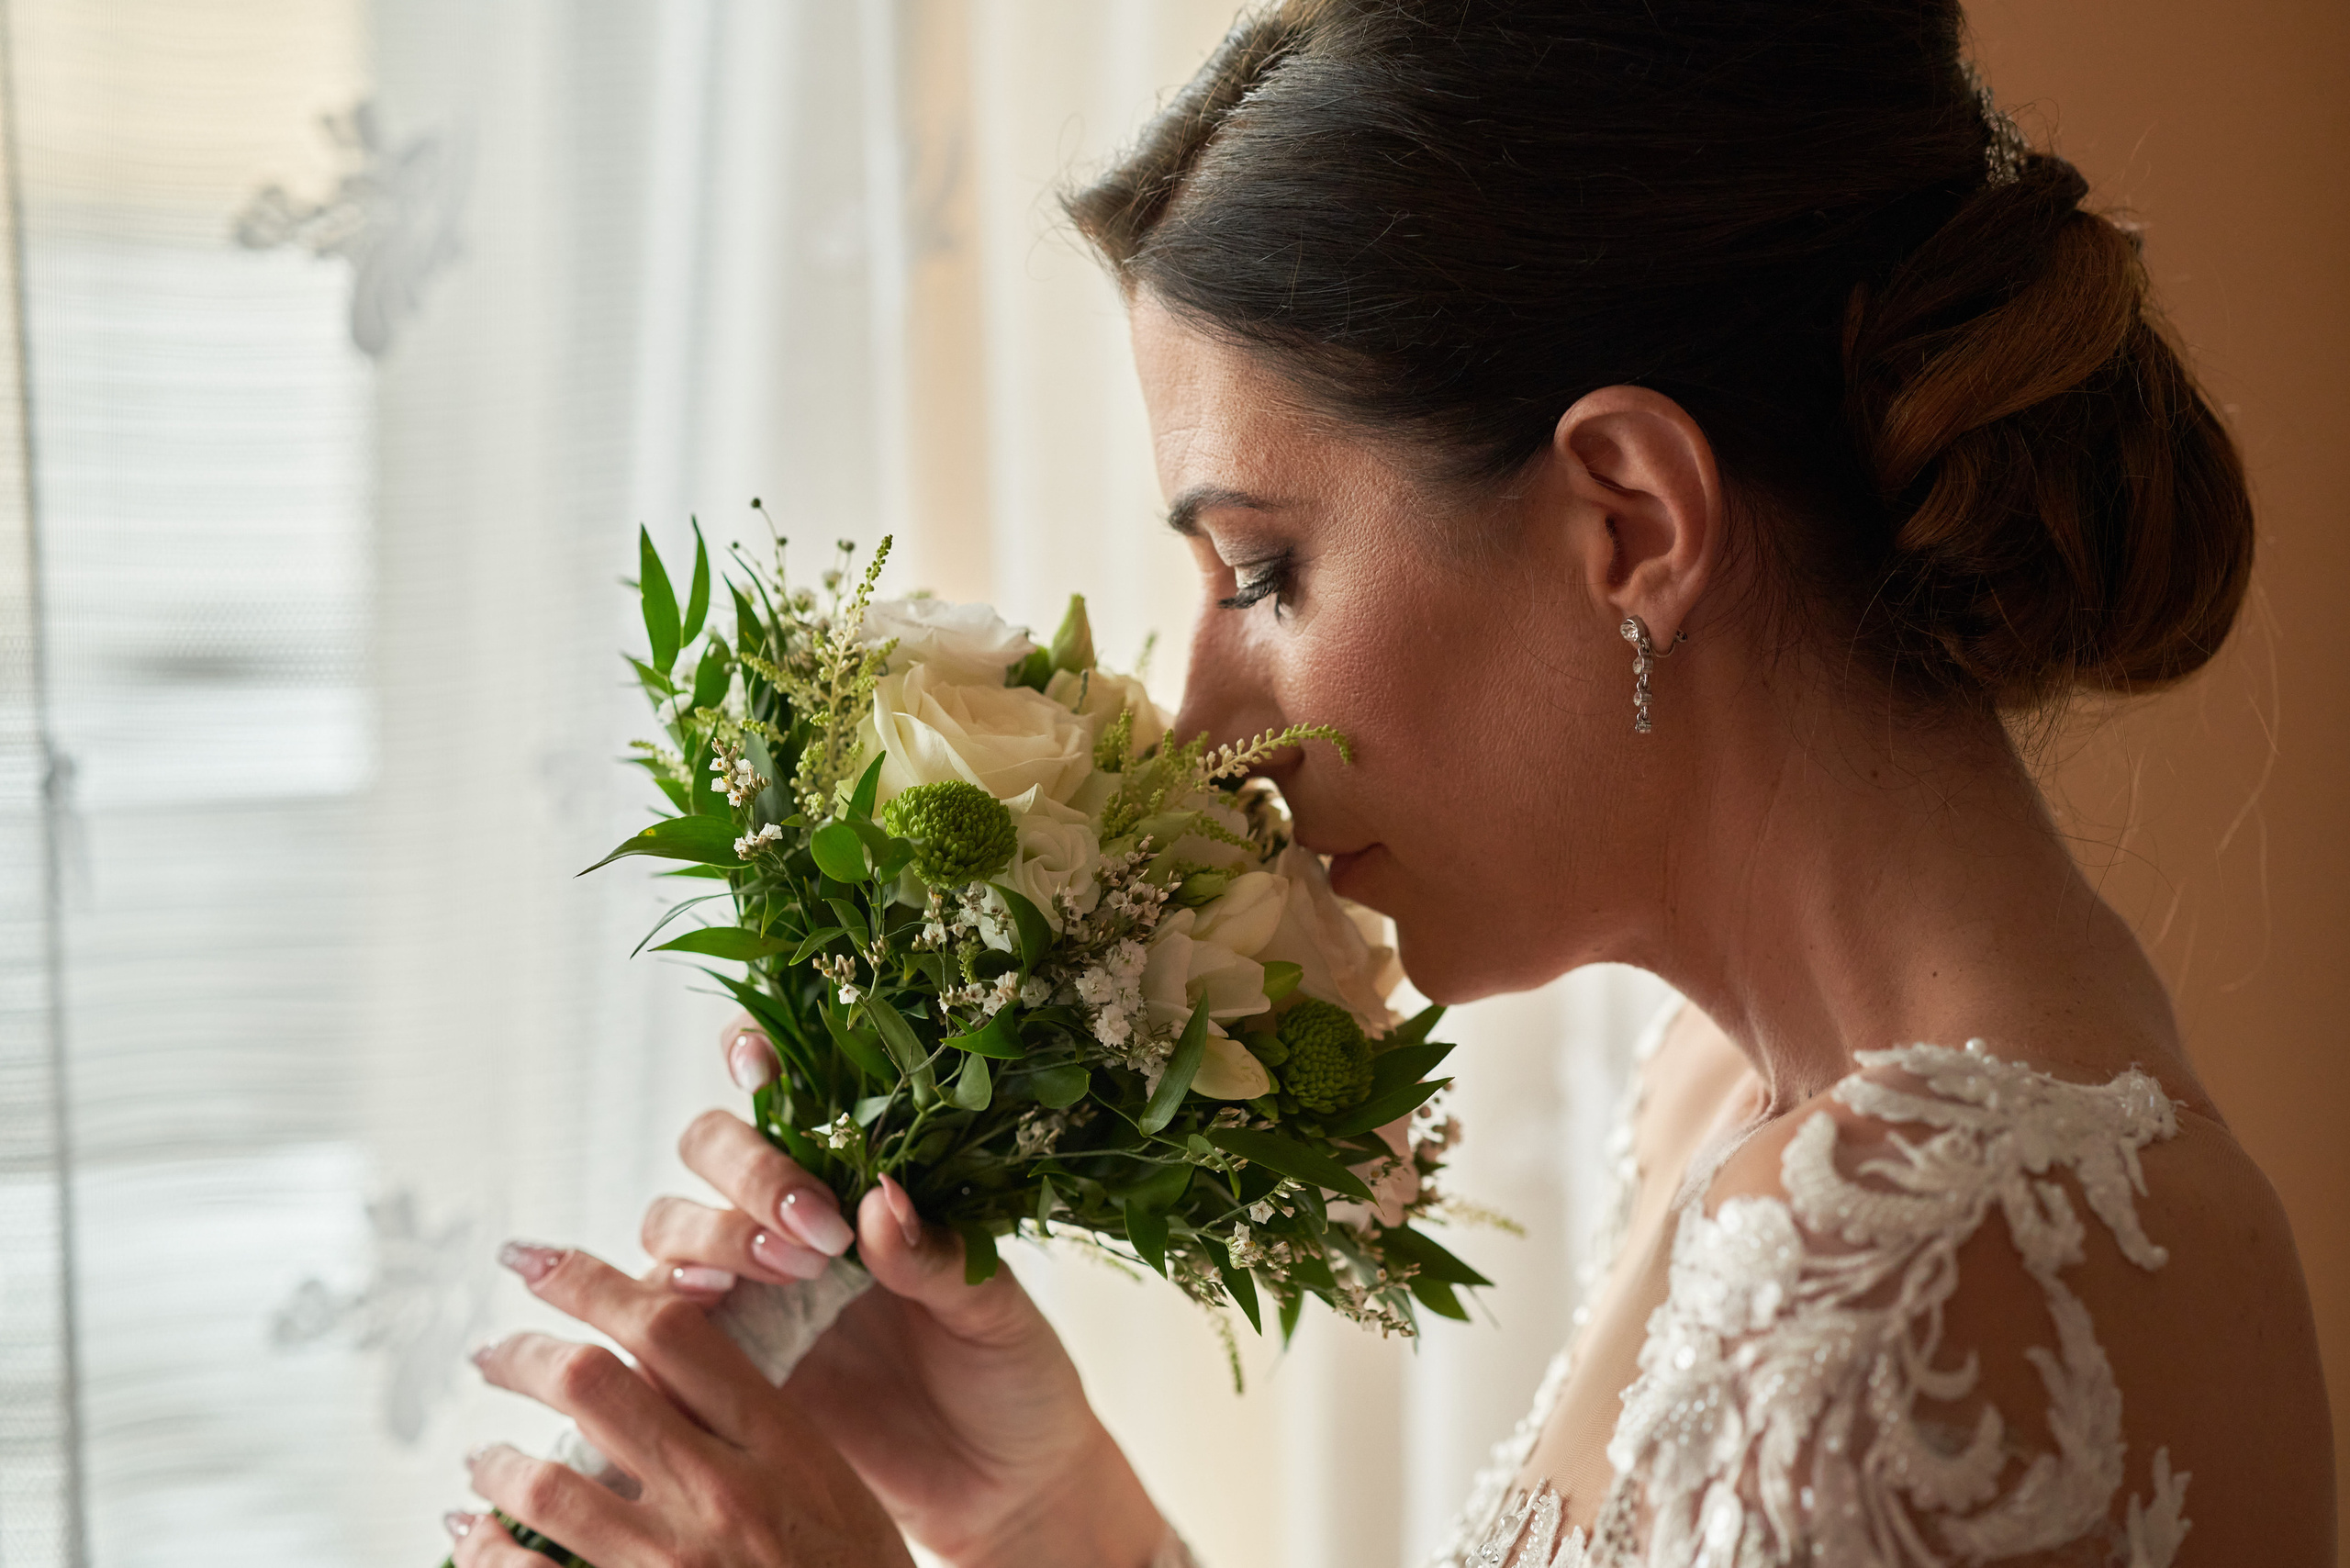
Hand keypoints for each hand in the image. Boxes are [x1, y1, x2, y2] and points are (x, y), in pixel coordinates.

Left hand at [447, 1244, 911, 1567]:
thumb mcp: (833, 1485)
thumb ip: (759, 1423)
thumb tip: (672, 1362)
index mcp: (779, 1444)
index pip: (673, 1330)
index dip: (594, 1283)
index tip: (544, 1264)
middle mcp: (722, 1494)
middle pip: (593, 1382)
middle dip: (524, 1357)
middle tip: (492, 1354)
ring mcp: (673, 1565)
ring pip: (546, 1482)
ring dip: (496, 1464)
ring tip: (484, 1461)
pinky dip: (487, 1550)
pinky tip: (472, 1538)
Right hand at [633, 1014, 1166, 1567]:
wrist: (999, 1486)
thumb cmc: (1011, 1376)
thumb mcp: (995, 1310)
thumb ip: (935, 1256)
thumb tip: (879, 1198)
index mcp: (863, 1179)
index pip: (789, 1088)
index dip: (755, 1054)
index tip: (761, 1064)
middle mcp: (793, 1217)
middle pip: (711, 1147)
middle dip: (747, 1171)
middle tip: (812, 1228)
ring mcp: (752, 1287)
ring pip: (673, 1224)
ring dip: (711, 1233)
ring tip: (778, 1272)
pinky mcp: (726, 1360)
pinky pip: (659, 1320)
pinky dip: (661, 1306)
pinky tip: (702, 1311)